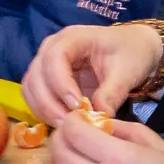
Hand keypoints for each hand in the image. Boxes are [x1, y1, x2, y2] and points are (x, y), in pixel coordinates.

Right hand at [22, 21, 163, 123]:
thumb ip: (112, 92)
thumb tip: (99, 116)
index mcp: (73, 38)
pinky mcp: (46, 79)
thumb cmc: (131, 53)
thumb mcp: (127, 71)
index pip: (54, 58)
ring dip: (43, 109)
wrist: (132, 50)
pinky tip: (62, 121)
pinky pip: (34, 96)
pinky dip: (43, 111)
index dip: (61, 83)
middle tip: (69, 123)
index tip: (77, 105)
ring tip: (66, 125)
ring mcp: (46, 63)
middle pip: (36, 75)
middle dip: (49, 103)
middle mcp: (52, 47)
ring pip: (30, 88)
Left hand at [49, 109, 163, 163]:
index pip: (74, 134)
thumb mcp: (159, 146)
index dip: (71, 121)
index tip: (77, 118)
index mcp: (120, 160)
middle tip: (71, 135)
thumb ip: (125, 131)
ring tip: (82, 157)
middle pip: (60, 157)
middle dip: (61, 141)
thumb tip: (100, 124)